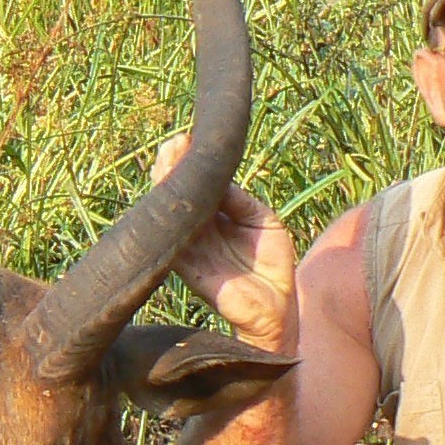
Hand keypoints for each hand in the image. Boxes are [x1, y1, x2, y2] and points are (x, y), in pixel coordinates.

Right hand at [152, 132, 298, 353]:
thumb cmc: (271, 264)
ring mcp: (192, 248)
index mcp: (217, 217)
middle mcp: (199, 229)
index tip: (186, 139)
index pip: (198, 185)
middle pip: (179, 194)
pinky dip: (170, 220)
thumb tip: (218, 181)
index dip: (190, 163)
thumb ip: (240, 201)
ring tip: (168, 158)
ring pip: (171, 213)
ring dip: (167, 186)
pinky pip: (174, 241)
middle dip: (173, 167)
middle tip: (173, 143)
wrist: (278, 306)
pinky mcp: (190, 268)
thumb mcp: (264, 220)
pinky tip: (170, 197)